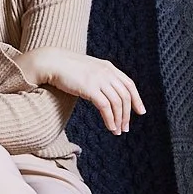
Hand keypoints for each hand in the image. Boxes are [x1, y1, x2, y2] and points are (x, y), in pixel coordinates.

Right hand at [21, 47, 146, 134]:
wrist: (52, 62)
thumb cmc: (66, 68)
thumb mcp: (88, 69)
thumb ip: (99, 77)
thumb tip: (105, 92)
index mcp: (108, 67)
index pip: (129, 84)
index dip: (137, 99)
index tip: (141, 111)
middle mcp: (107, 73)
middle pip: (125, 96)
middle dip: (127, 114)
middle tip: (126, 127)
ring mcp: (99, 80)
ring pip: (117, 103)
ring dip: (119, 119)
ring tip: (117, 131)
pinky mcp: (90, 89)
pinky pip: (105, 107)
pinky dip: (110, 119)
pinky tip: (110, 127)